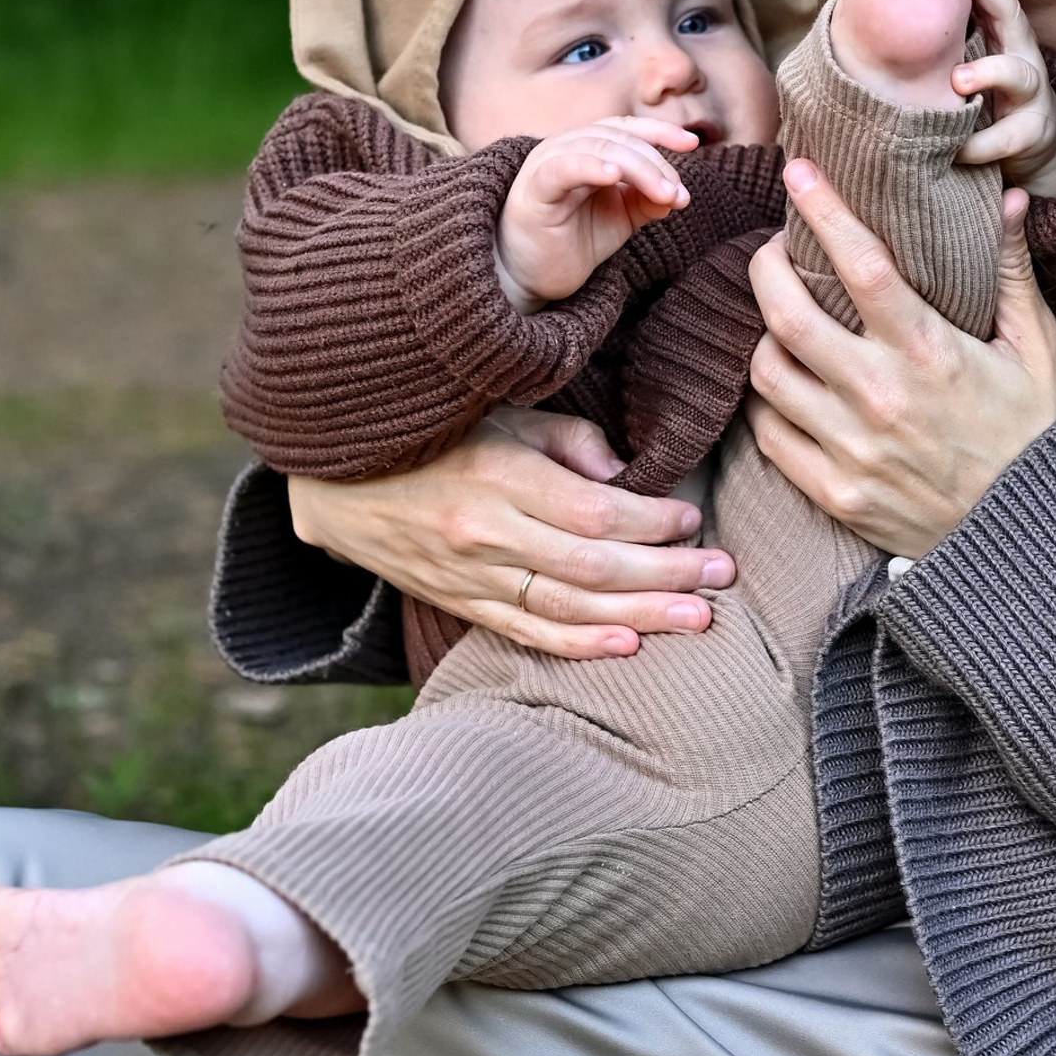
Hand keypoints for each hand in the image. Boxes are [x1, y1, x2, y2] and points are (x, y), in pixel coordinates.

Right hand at [286, 407, 736, 658]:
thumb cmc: (430, 431)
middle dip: (665, 573)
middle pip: (593, 565)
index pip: (594, 512)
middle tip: (722, 575)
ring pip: (569, 606)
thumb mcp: (495, 409)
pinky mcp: (459, 603)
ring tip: (698, 619)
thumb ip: (564, 439)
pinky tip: (628, 646)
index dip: (650, 520)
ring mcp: (469, 576)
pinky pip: (528, 632)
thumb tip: (624, 475)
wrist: (333, 481)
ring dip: (640, 615)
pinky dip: (580, 644)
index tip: (691, 517)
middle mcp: (484, 535)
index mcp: (497, 477)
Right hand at [496, 117, 697, 313]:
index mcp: (586, 148)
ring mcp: (547, 165)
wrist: (533, 277)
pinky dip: (590, 166)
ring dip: (638, 169)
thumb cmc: (574, 240)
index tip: (692, 143)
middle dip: (655, 164)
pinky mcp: (534, 191)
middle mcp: (565, 147)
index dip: (660, 131)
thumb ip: (647, 200)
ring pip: (597, 148)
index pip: (626, 128)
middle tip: (678, 195)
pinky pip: (562, 169)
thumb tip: (677, 194)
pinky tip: (615, 176)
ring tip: (664, 195)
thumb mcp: (621, 218)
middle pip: (618, 138)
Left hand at [745, 161, 1055, 559]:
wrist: (1027, 541)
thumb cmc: (1033, 435)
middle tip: (773, 250)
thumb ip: (1014, 274)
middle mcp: (881, 397)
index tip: (799, 171)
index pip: (861, 265)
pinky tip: (783, 382)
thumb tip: (1009, 199)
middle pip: (786, 315)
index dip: (824, 210)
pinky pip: (770, 435)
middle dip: (766, 268)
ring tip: (777, 318)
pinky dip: (766, 402)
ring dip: (762, 336)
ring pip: (767, 373)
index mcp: (930, 352)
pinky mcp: (833, 493)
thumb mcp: (1038, 351)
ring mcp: (850, 450)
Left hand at [944, 0, 1055, 197]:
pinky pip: (1005, 139)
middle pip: (1012, 13)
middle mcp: (1021, 53)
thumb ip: (953, 22)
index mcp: (1002, 31)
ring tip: (957, 80)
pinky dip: (978, 145)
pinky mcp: (1030, 133)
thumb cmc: (991, 91)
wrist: (1033, 144)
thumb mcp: (976, 49)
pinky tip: (956, 149)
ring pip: (1019, 75)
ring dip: (990, 72)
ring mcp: (1031, 93)